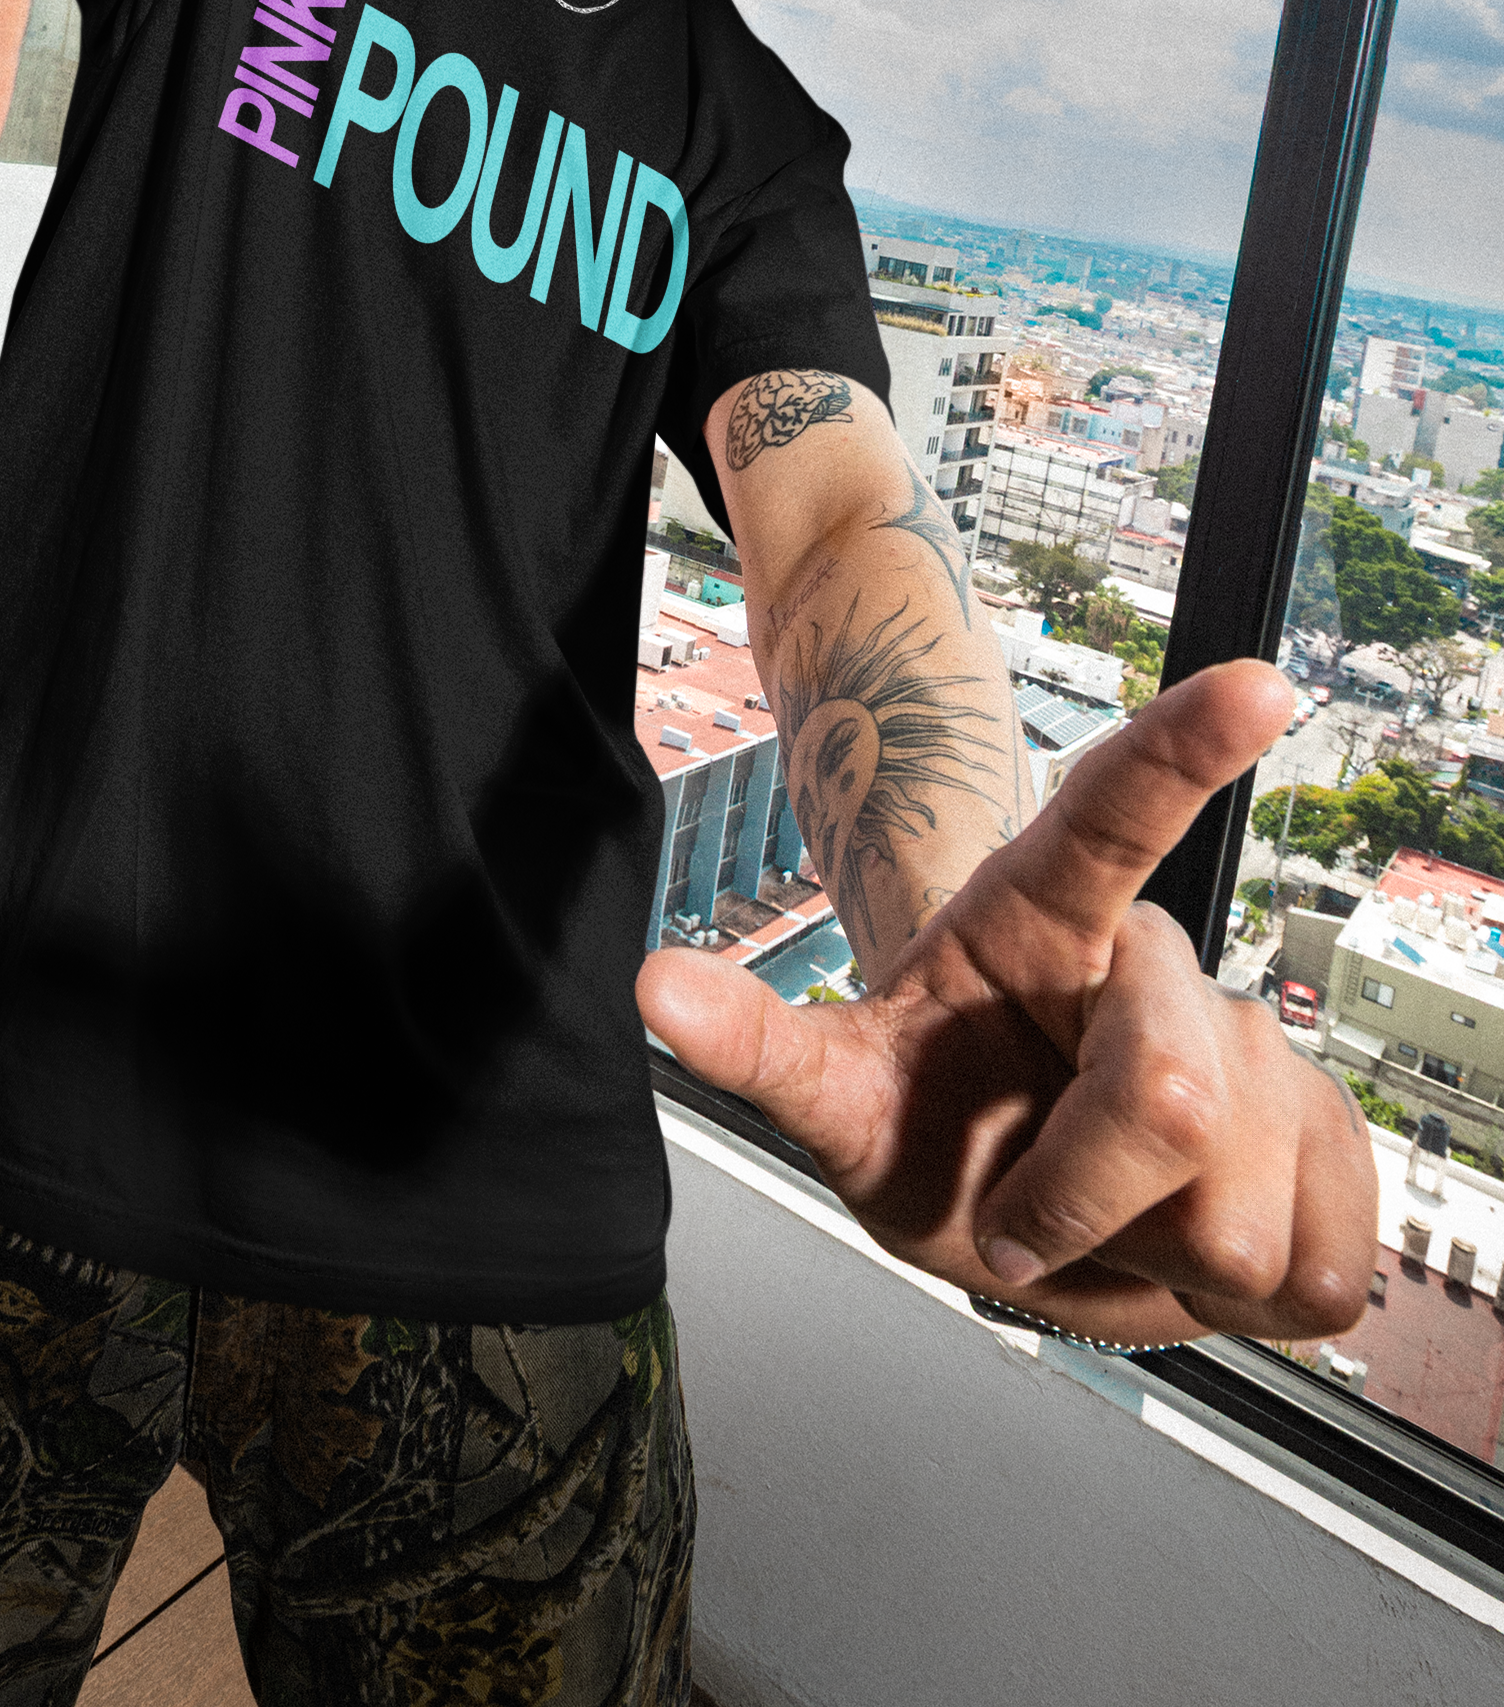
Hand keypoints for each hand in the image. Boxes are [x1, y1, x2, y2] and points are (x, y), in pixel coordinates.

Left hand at [638, 661, 1377, 1348]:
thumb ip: (761, 1047)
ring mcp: (1256, 1054)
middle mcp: (1154, 972)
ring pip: (1239, 1207)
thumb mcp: (837, 1102)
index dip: (1183, 748)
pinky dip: (1243, 1299)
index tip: (1255, 683)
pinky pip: (1322, 1266)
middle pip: (1167, 1097)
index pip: (1112, 817)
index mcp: (1044, 921)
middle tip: (1021, 1225)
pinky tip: (1193, 1245)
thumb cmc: (929, 1131)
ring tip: (1108, 1222)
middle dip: (1079, 1204)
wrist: (1014, 1218)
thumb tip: (654, 981)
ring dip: (1153, 1261)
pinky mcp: (1328, 1144)